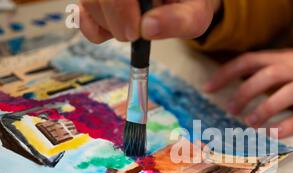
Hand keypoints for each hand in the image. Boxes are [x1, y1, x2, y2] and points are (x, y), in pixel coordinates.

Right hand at [79, 0, 221, 42]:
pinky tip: (108, 30)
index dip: (120, 8)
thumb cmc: (188, 1)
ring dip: (108, 25)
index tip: (137, 31)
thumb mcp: (195, 13)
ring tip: (132, 25)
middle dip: (116, 22)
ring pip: (89, 2)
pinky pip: (81, 11)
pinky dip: (92, 27)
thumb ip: (179, 20)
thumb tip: (148, 29)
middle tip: (135, 34)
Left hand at [205, 50, 292, 137]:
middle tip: (230, 110)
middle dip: (244, 92)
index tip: (208, 88)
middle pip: (267, 75)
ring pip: (287, 93)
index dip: (228, 73)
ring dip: (265, 108)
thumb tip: (239, 87)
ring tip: (250, 124)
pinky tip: (276, 134)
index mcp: (288, 57)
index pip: (251, 60)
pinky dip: (292, 124)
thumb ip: (272, 74)